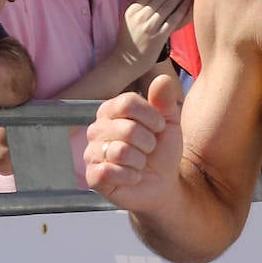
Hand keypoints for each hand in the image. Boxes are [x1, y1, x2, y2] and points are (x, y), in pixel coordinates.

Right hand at [85, 74, 183, 208]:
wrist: (162, 183)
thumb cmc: (162, 150)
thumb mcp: (169, 123)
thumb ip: (165, 101)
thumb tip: (163, 79)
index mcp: (111, 111)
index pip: (127, 102)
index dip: (151, 116)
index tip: (159, 127)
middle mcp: (96, 129)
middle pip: (127, 128)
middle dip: (149, 143)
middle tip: (149, 150)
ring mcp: (92, 153)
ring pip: (121, 151)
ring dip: (141, 160)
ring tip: (141, 163)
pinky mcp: (93, 177)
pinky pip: (110, 172)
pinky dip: (131, 176)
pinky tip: (132, 177)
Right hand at [114, 0, 197, 67]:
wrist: (125, 61)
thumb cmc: (130, 38)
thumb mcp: (129, 17)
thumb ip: (141, 2)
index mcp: (134, 7)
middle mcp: (140, 14)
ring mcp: (149, 25)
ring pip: (168, 4)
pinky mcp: (158, 36)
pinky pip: (172, 19)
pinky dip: (182, 8)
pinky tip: (190, 1)